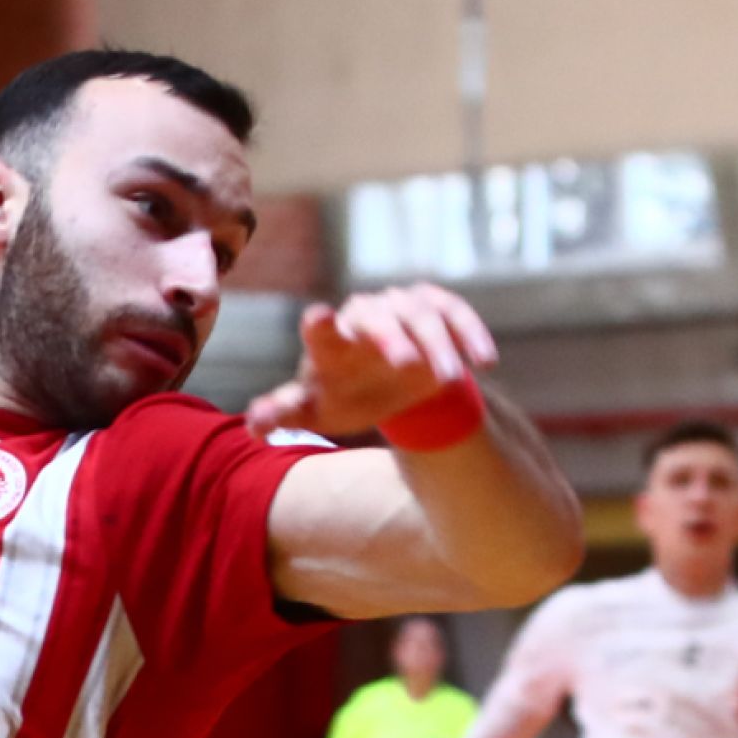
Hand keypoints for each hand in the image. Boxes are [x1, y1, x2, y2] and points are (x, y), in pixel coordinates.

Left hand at [244, 284, 497, 437]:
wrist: (391, 385)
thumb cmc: (345, 395)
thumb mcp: (318, 411)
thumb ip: (285, 415)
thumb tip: (254, 429)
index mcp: (329, 342)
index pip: (320, 331)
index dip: (319, 326)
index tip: (318, 319)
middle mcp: (364, 316)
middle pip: (376, 318)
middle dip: (390, 338)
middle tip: (405, 364)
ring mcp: (403, 307)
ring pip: (419, 316)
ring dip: (436, 346)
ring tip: (448, 379)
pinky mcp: (438, 307)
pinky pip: (456, 314)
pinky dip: (470, 334)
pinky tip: (483, 362)